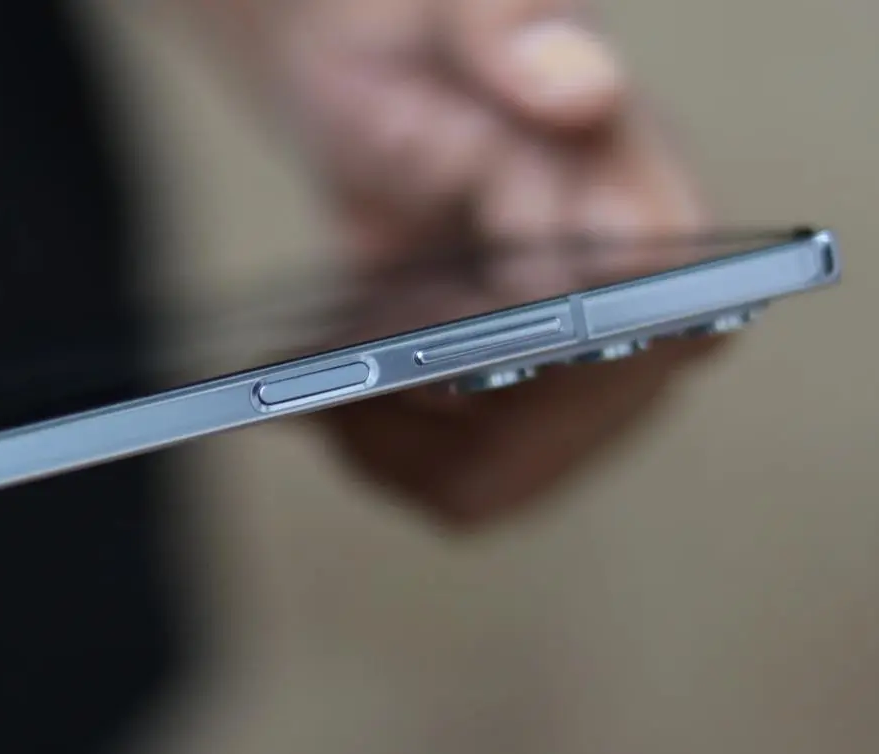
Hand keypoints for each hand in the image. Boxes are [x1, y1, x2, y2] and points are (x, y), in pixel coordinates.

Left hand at [191, 0, 718, 522]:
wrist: (375, 64)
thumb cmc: (427, 25)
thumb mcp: (464, 0)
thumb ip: (518, 27)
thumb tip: (575, 85)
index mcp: (640, 198)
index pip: (673, 333)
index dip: (580, 377)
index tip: (466, 365)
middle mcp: (618, 294)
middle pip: (572, 434)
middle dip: (459, 428)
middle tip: (351, 382)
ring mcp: (552, 353)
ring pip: (498, 474)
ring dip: (399, 452)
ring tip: (314, 397)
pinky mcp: (481, 384)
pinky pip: (438, 470)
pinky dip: (369, 452)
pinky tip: (311, 405)